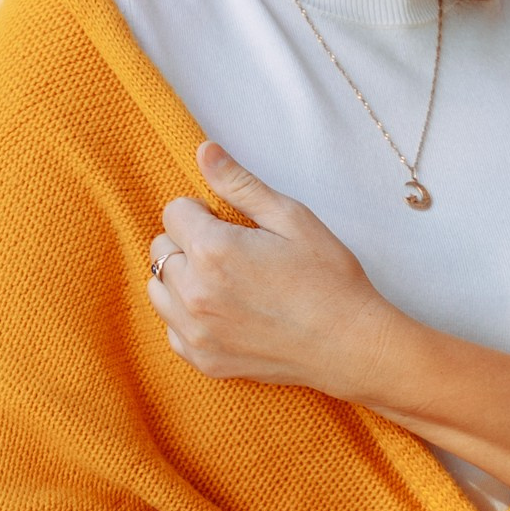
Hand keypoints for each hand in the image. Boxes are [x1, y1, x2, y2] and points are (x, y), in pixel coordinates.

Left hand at [148, 141, 398, 399]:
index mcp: (212, 250)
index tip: (230, 225)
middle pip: (160, 249)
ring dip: (181, 279)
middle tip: (232, 253)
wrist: (350, 345)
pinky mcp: (203, 359)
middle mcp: (194, 293)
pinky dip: (189, 316)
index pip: (173, 212)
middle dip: (188, 242)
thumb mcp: (290, 218)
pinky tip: (226, 312)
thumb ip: (239, 184)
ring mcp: (195, 332)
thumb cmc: (328, 278)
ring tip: (224, 281)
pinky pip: (172, 328)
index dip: (203, 211)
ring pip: (158, 288)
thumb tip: (203, 151)